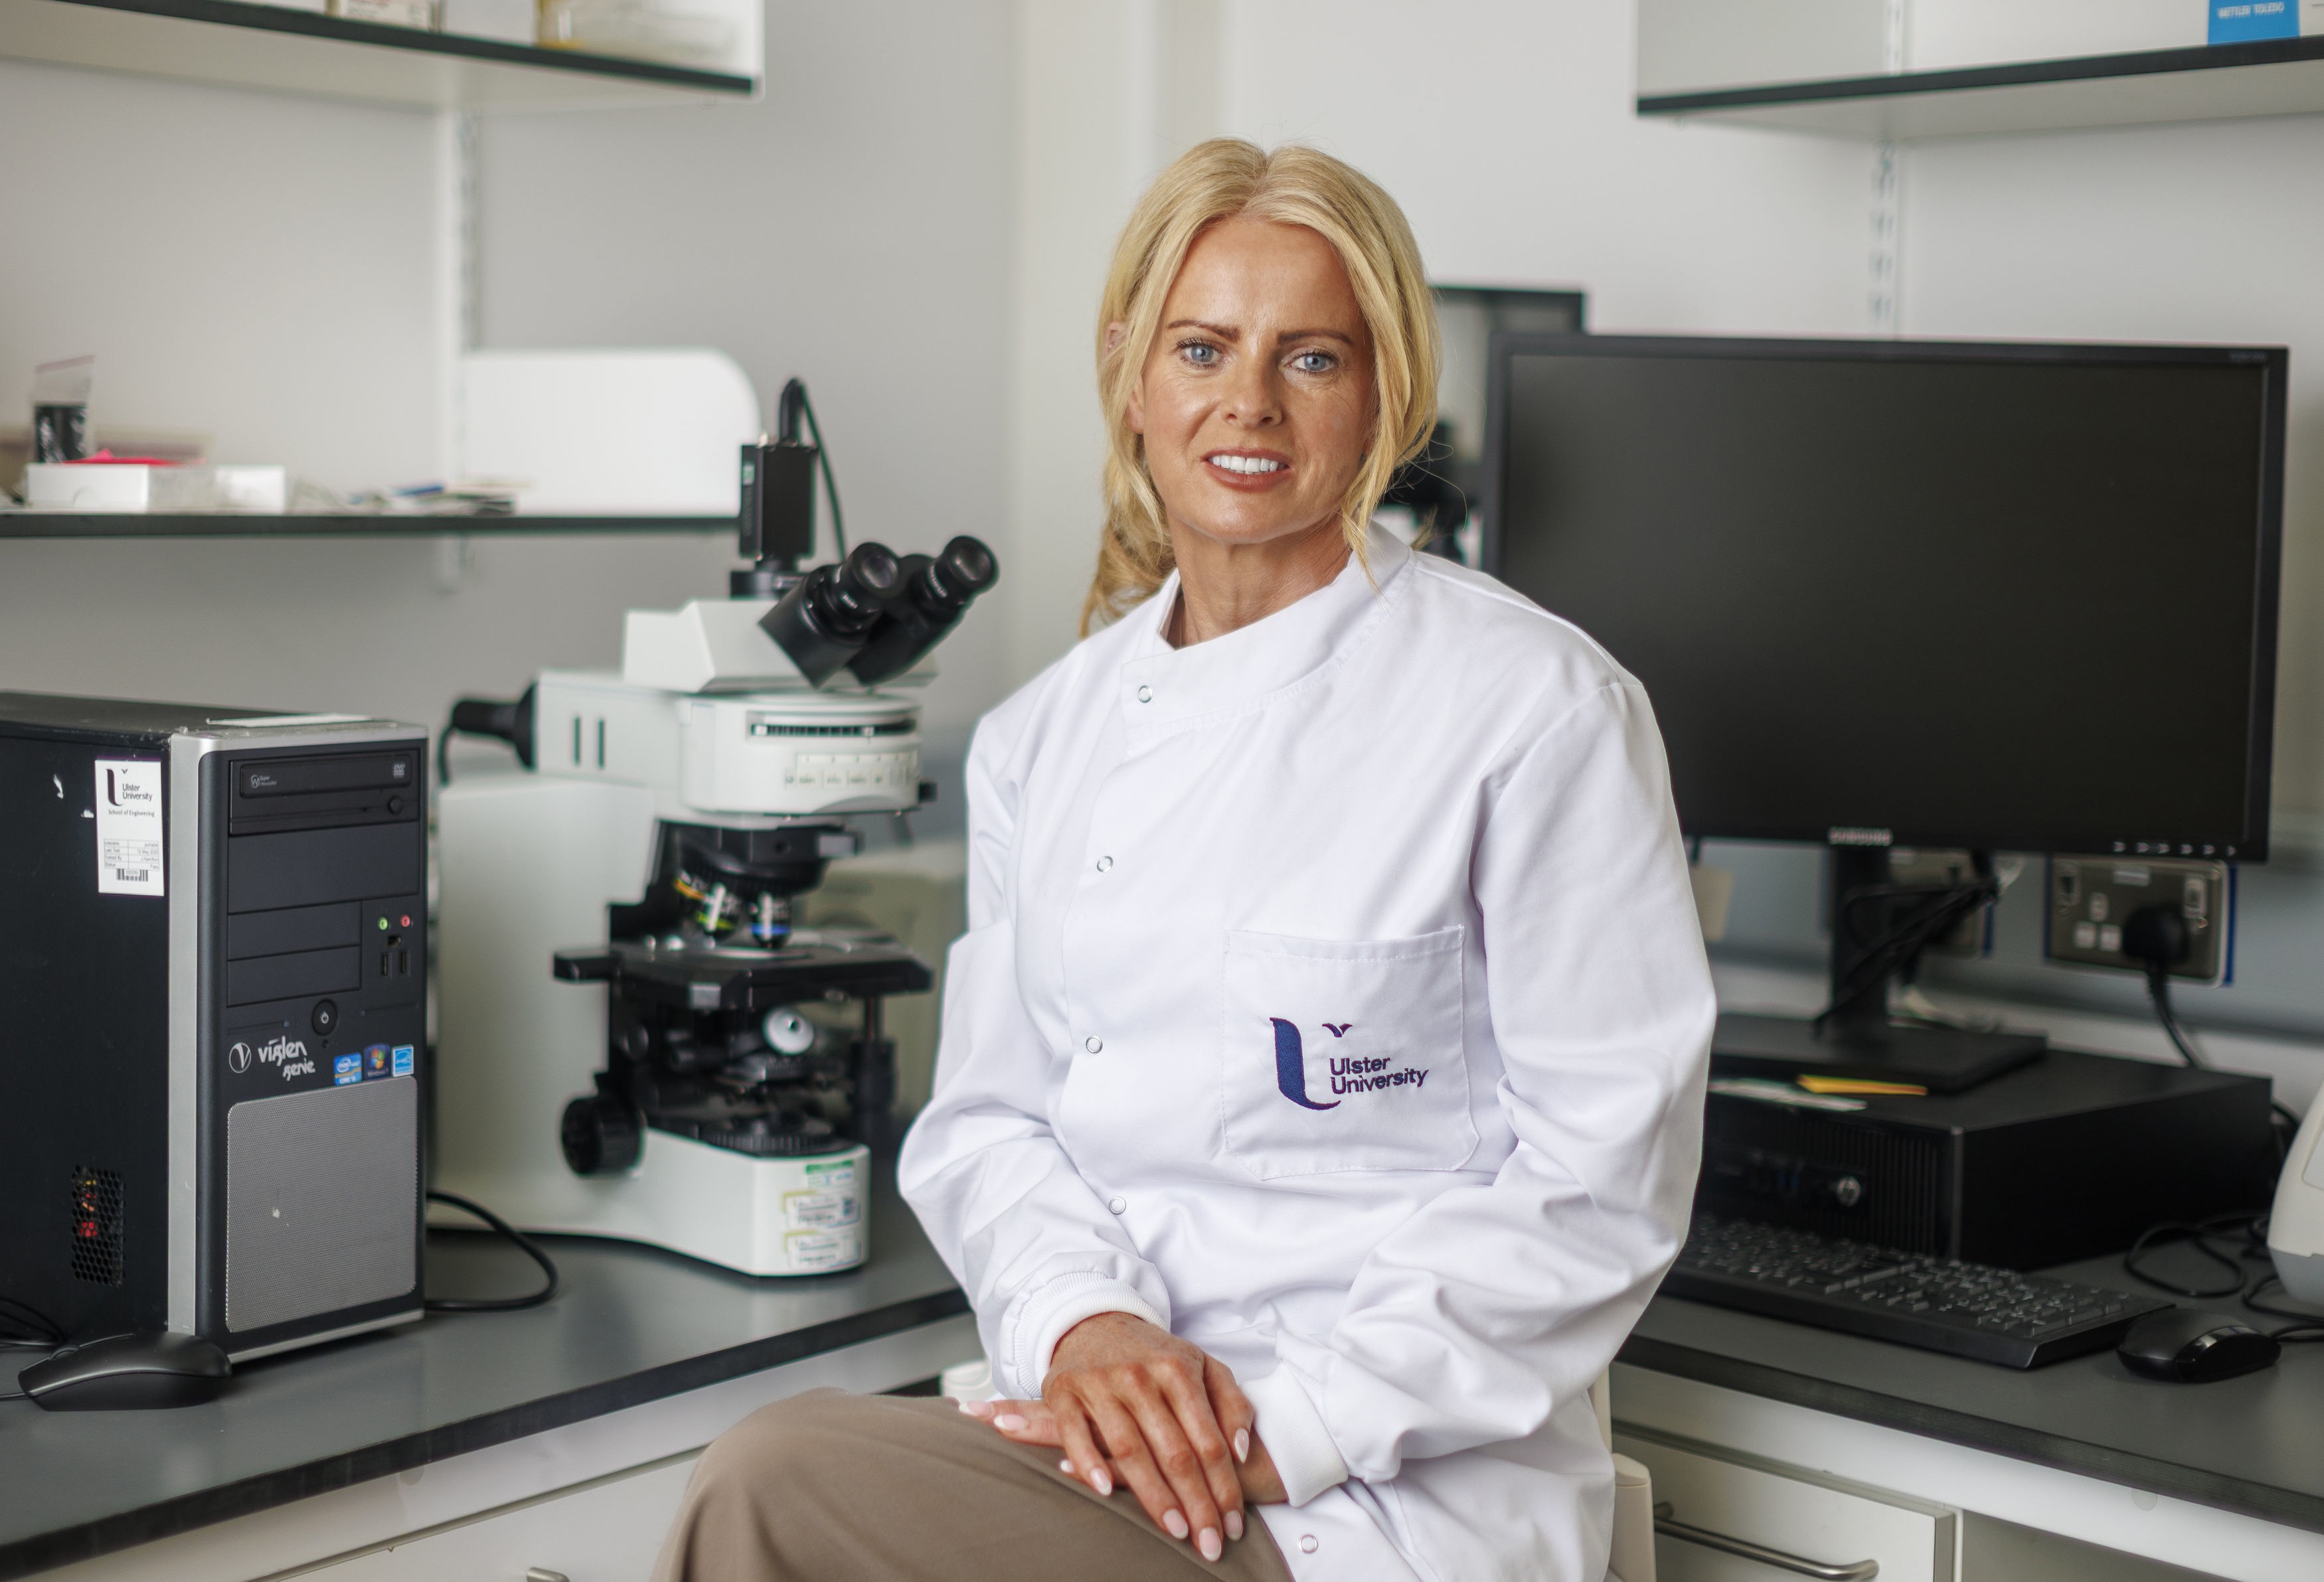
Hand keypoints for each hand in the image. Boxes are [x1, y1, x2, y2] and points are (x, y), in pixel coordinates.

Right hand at [966, 1313, 1263, 1558]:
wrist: (1096, 1322)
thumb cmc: (1156, 1355)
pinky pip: (1075, 1432)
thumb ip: (1232, 1404)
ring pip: (1130, 1447)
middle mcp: (1141, 1377)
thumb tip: (1241, 1451)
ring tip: (1174, 1529)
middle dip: (1196, 1503)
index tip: (1232, 1525)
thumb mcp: (1203, 1366)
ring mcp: (1102, 1383)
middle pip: (1175, 1451)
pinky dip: (1089, 1462)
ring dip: (1153, 1494)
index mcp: (1179, 1371)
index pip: (1208, 1440)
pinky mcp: (1065, 1390)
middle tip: (1209, 1543)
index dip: (1223, 1487)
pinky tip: (1106, 1491)